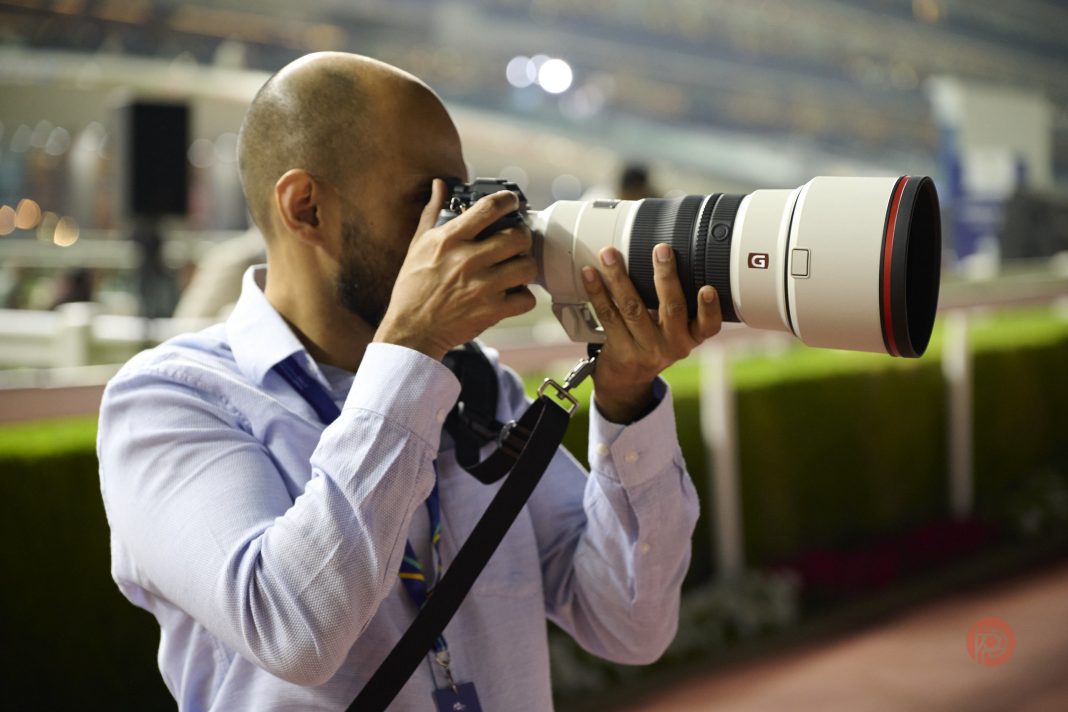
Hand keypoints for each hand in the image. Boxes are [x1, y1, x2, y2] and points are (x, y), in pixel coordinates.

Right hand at [374, 179, 537, 360]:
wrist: (411, 330)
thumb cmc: (413, 287)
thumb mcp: (418, 245)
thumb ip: (433, 212)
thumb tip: (440, 185)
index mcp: (450, 239)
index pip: (489, 208)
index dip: (508, 200)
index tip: (512, 202)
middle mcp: (468, 260)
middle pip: (518, 236)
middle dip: (523, 236)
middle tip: (518, 240)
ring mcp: (482, 287)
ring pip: (527, 267)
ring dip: (525, 266)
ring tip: (516, 267)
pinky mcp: (491, 311)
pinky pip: (526, 298)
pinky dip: (523, 297)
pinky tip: (512, 293)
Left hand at [582, 243, 721, 422]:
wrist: (627, 381)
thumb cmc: (654, 343)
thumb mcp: (676, 331)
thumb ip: (678, 305)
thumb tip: (666, 257)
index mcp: (691, 337)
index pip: (709, 326)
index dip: (710, 308)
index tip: (708, 289)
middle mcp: (672, 345)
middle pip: (672, 309)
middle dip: (666, 277)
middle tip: (662, 250)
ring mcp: (646, 349)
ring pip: (633, 308)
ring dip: (620, 278)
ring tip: (610, 255)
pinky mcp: (620, 350)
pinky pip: (607, 316)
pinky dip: (597, 292)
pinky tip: (590, 274)